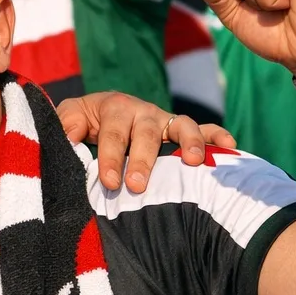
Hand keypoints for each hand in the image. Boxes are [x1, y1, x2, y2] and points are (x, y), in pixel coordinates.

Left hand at [57, 92, 237, 192]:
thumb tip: (68, 139)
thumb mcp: (69, 118)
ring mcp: (164, 119)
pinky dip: (217, 134)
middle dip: (143, 160)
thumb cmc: (82, 121)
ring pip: (182, 126)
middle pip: (147, 134)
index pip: (113, 134)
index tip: (108, 181)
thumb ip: (65, 126)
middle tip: (137, 186)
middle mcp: (143, 111)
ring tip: (195, 162)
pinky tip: (230, 147)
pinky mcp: (177, 128)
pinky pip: (203, 128)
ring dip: (190, 142)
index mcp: (114, 108)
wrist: (99, 110)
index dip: (111, 157)